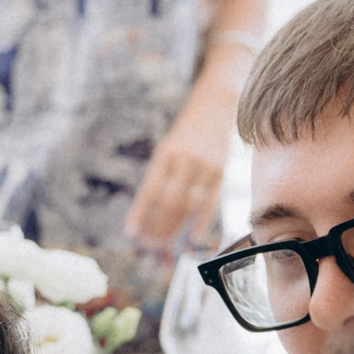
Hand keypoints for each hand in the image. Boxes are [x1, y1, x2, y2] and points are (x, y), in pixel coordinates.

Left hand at [124, 88, 229, 247]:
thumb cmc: (186, 135)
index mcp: (165, 153)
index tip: (131, 233)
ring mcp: (205, 167)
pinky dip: (201, 222)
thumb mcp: (167, 148)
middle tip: (149, 245)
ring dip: (175, 227)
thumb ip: (160, 177)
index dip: (140, 213)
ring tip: (163, 244)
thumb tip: (148, 214)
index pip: (150, 190)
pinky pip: (210, 203)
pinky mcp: (221, 173)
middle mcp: (185, 160)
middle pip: (169, 202)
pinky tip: (192, 238)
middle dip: (158, 226)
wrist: (216, 108)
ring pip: (188, 205)